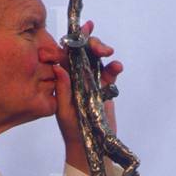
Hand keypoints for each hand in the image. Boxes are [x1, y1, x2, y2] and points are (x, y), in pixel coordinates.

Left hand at [41, 19, 122, 149]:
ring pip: (98, 59)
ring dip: (104, 52)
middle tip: (101, 47)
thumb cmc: (72, 129)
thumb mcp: (63, 110)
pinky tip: (117, 67)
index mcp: (65, 78)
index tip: (83, 29)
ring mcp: (92, 81)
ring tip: (109, 54)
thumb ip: (62, 90)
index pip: (68, 53)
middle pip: (85, 52)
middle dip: (93, 44)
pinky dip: (114, 68)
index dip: (74, 39)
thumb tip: (58, 67)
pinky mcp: (105, 88)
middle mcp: (78, 76)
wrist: (89, 146)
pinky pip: (110, 73)